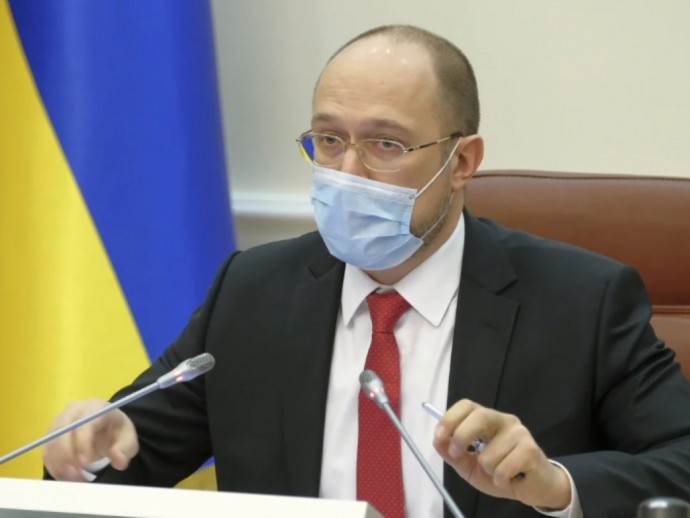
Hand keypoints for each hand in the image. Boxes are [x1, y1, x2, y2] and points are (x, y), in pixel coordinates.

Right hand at [42, 399, 138, 480]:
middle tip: (78, 477)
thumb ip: (124, 449)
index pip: (85, 423)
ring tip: (73, 480)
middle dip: (68, 457)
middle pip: (63, 432)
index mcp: (96, 407)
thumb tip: (119, 462)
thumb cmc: (116, 431)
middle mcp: (74, 410)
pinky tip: (64, 478)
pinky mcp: (51, 433)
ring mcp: (59, 420)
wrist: (105, 426)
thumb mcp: (127, 439)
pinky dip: (53, 466)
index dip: (82, 443)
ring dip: (59, 464)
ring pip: (51, 442)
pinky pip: (46, 451)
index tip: (85, 464)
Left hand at [432, 399, 570, 509]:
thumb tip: (437, 441)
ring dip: (488, 470)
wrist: (533, 487)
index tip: (439, 436)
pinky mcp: (531, 450)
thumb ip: (453, 454)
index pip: (467, 405)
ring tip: (498, 472)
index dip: (450, 418)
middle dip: (462, 436)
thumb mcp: (470, 466)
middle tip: (456, 454)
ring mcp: (519, 433)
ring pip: (489, 453)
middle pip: (480, 416)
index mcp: (487, 419)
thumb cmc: (501, 472)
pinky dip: (500, 480)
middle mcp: (504, 420)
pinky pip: (504, 468)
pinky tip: (509, 479)